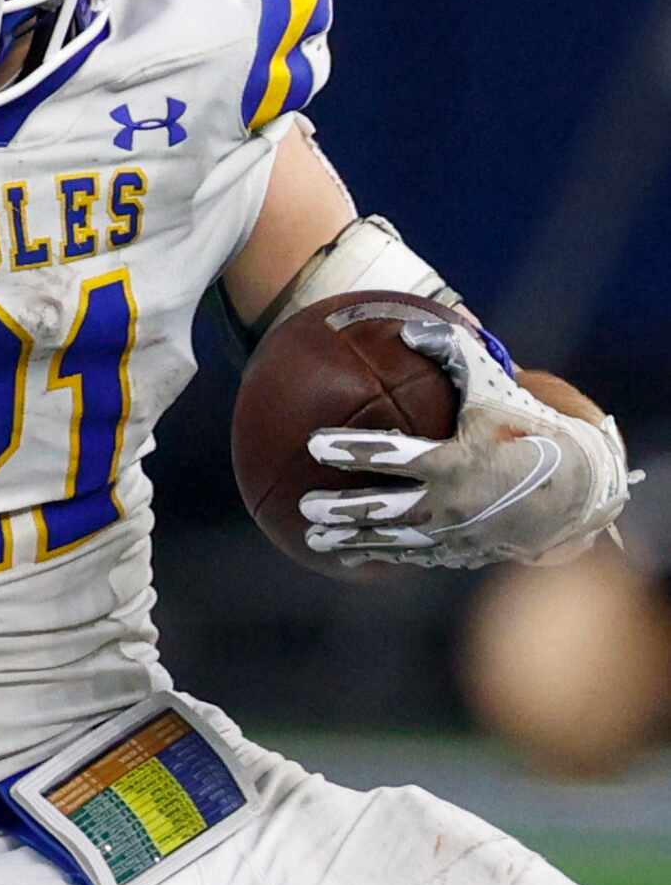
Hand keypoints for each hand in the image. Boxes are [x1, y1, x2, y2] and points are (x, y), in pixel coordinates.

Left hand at [300, 316, 631, 568]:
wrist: (578, 485)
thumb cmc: (528, 426)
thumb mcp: (492, 386)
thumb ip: (451, 353)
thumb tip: (406, 327)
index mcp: (453, 461)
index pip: (390, 455)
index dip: (350, 450)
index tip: (314, 443)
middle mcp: (451, 503)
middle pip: (382, 510)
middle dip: (341, 510)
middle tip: (306, 506)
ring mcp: (457, 533)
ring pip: (393, 541)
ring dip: (353, 542)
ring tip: (315, 540)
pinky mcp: (465, 552)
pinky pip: (416, 557)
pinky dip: (385, 556)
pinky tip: (355, 556)